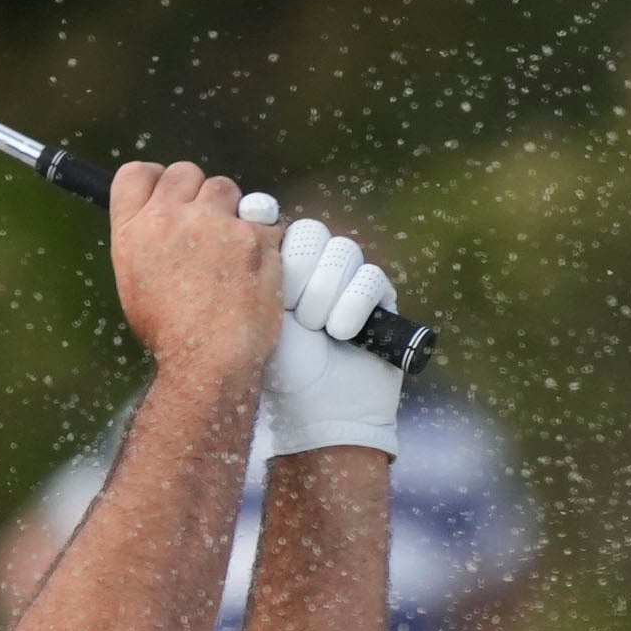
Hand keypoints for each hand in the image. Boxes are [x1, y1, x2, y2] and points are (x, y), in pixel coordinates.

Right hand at [108, 160, 276, 380]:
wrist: (207, 361)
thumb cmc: (171, 335)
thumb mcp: (136, 283)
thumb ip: (145, 242)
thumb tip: (161, 221)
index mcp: (134, 231)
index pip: (136, 174)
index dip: (156, 179)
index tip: (169, 192)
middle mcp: (170, 218)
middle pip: (184, 172)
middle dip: (197, 192)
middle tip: (205, 225)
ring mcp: (214, 223)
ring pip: (226, 188)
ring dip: (231, 210)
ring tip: (231, 250)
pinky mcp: (253, 235)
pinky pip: (264, 219)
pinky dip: (263, 238)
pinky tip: (255, 267)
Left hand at [254, 214, 404, 460]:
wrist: (320, 416)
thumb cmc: (280, 374)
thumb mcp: (256, 318)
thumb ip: (253, 273)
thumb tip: (251, 215)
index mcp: (280, 270)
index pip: (279, 224)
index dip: (268, 218)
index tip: (256, 218)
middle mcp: (315, 271)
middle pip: (311, 232)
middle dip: (301, 268)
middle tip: (292, 307)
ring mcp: (349, 283)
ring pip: (342, 250)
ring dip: (325, 290)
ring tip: (316, 327)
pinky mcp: (380, 300)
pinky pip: (371, 277)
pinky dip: (353, 304)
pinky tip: (340, 333)